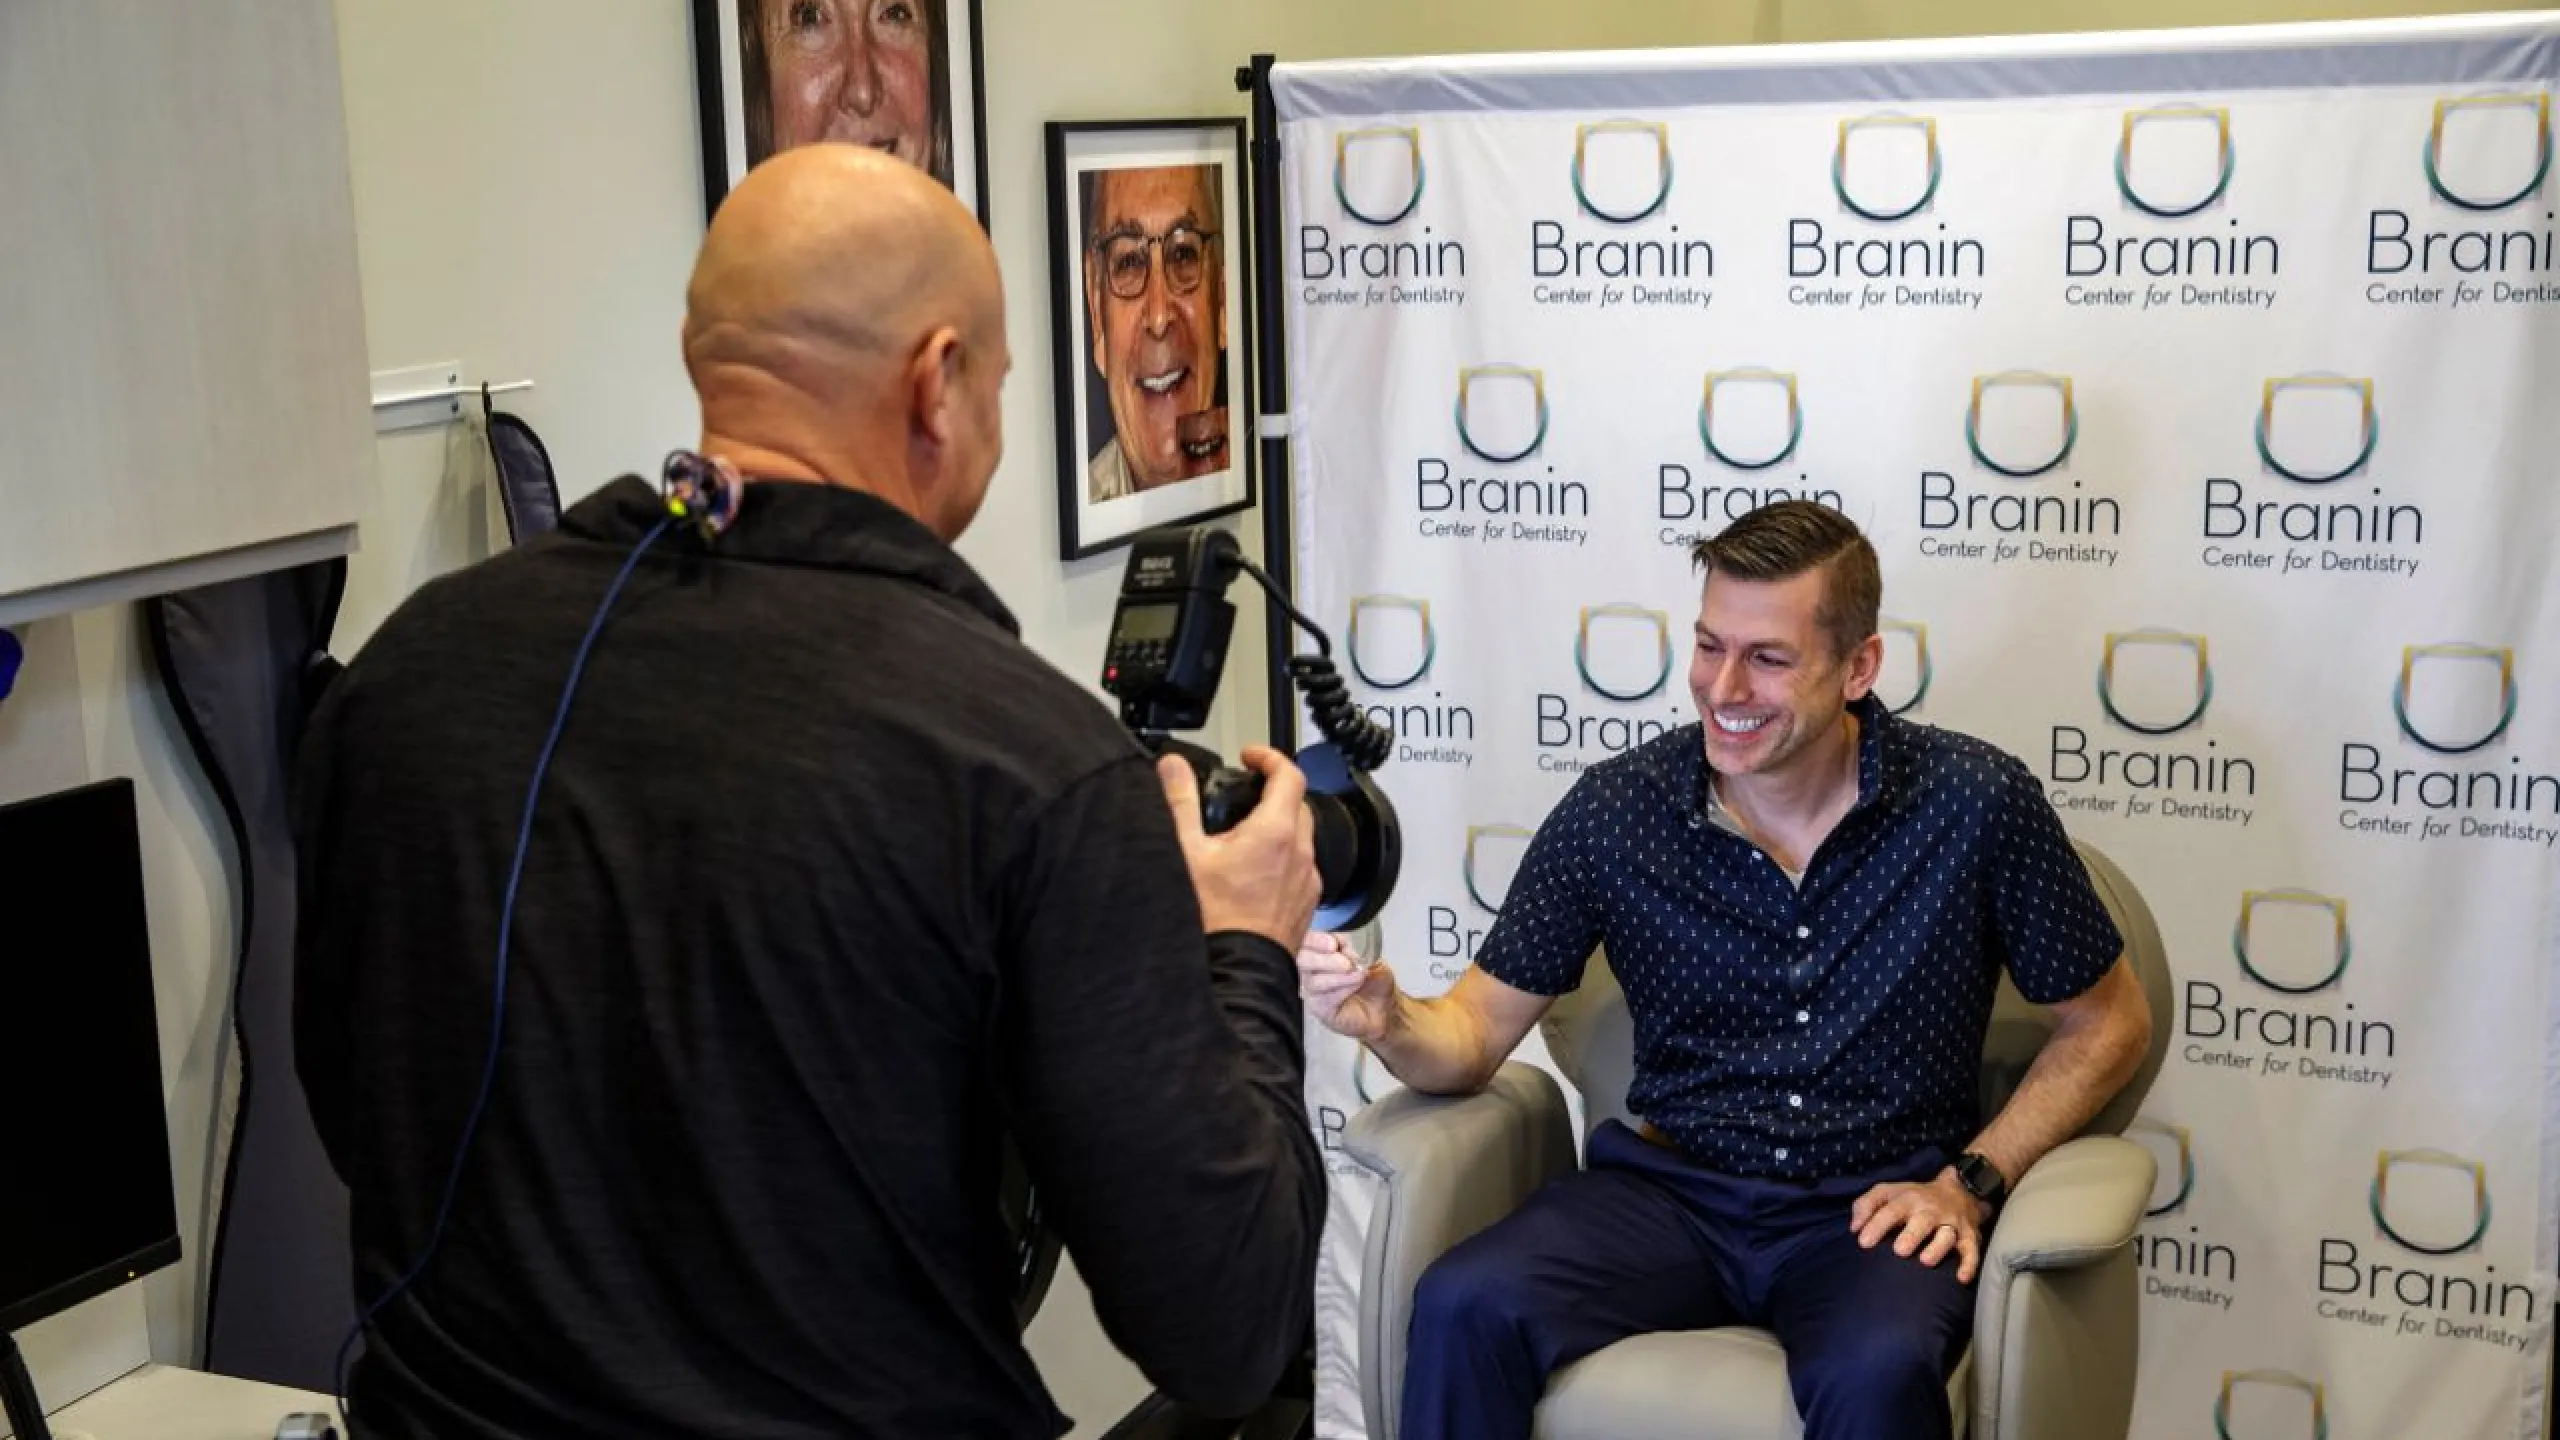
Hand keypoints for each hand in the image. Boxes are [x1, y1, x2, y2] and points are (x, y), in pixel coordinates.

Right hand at [1159, 745, 1318, 951]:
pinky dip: (1283, 858)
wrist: (1235, 973)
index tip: (1251, 757)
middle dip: (1273, 791)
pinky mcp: (1306, 905)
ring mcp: (1307, 882)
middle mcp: (1300, 854)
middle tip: (1244, 794)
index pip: (1289, 774)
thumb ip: (1180, 802)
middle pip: (1297, 803)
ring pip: (1301, 837)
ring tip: (1243, 837)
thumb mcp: (1186, 852)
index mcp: (1275, 833)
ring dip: (1279, 826)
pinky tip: (1253, 874)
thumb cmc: (1213, 921)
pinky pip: (1301, 868)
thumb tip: (1173, 766)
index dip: (1270, 757)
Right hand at [1296, 930, 1398, 1043]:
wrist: (1383, 1008)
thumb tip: (1345, 946)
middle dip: (1324, 959)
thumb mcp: (1371, 957)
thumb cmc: (1373, 981)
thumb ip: (1356, 948)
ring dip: (1339, 977)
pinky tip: (1354, 988)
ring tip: (1359, 976)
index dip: (1316, 940)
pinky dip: (1341, 991)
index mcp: (1322, 949)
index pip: (1307, 940)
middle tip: (1346, 964)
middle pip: (1302, 959)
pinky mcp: (1318, 1007)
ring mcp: (1312, 988)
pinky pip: (1322, 998)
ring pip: (1314, 981)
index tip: (1333, 943)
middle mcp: (1312, 967)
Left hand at [1850, 1171, 1989, 1283]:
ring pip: (1947, 1235)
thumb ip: (1866, 1205)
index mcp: (1908, 1200)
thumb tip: (1854, 1228)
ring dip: (1937, 1248)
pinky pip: (1972, 1250)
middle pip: (1922, 1220)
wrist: (1959, 1190)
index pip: (1891, 1210)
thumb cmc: (1914, 1197)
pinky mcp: (1970, 1237)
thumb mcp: (1887, 1192)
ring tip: (1925, 1261)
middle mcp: (1931, 1211)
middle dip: (1912, 1235)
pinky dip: (1969, 1264)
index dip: (1877, 1225)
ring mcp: (1952, 1224)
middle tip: (1899, 1251)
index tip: (1863, 1242)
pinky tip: (1962, 1278)